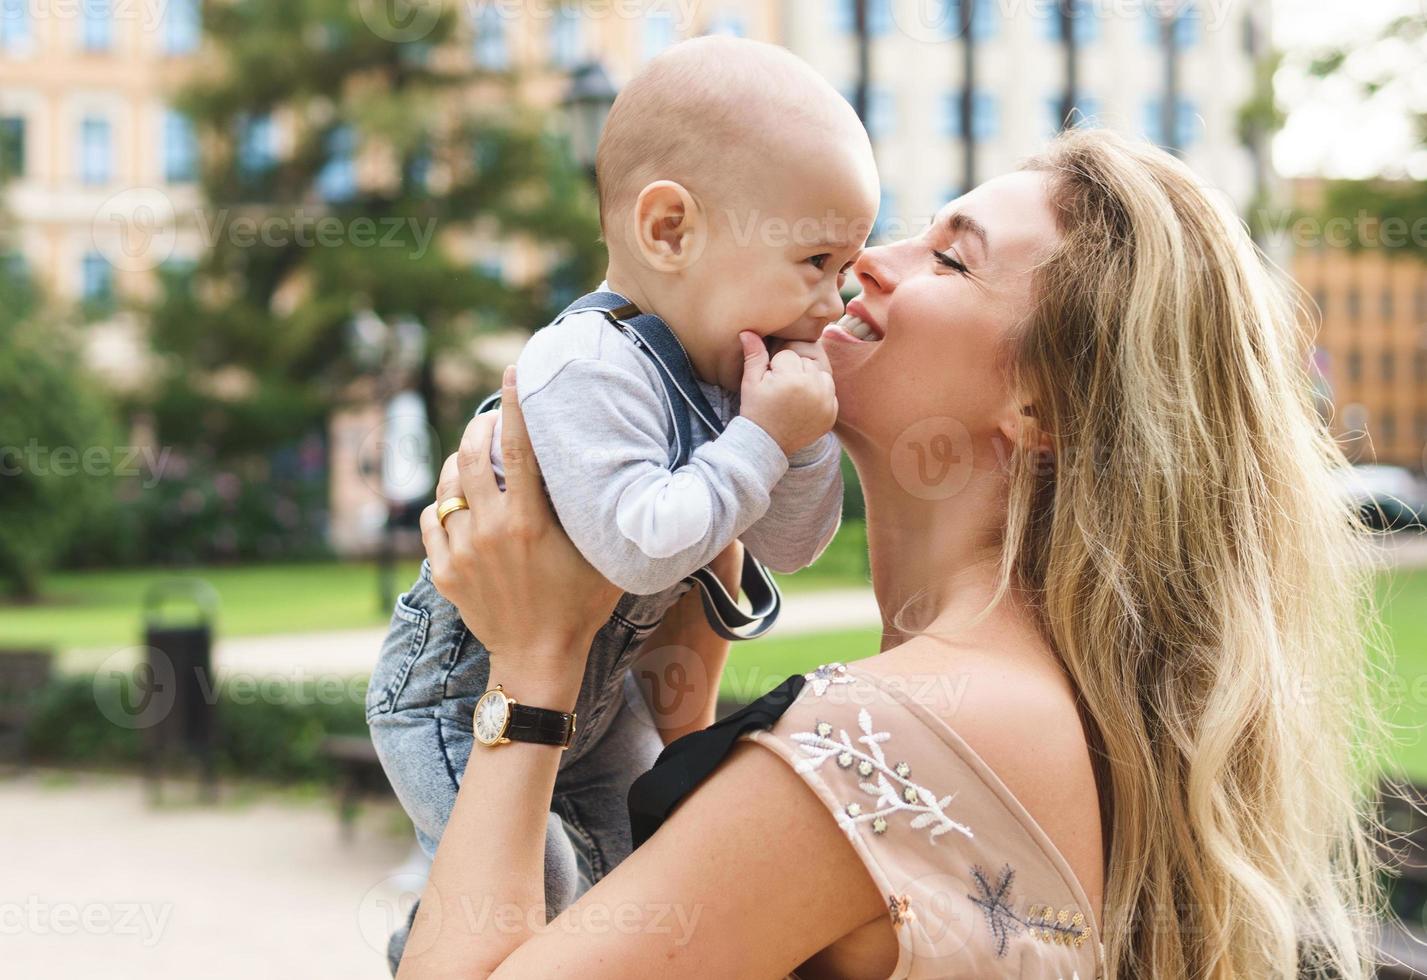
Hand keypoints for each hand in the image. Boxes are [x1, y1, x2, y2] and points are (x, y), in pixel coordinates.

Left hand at [420, 366, 622, 686]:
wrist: (538, 660)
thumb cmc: (580, 607)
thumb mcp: (603, 557)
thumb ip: (603, 514)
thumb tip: (622, 472)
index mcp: (530, 522)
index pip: (518, 447)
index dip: (515, 404)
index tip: (513, 370)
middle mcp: (490, 531)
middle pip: (470, 456)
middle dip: (479, 427)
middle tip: (493, 420)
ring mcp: (461, 552)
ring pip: (446, 486)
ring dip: (459, 463)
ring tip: (476, 458)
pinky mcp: (443, 571)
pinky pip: (430, 521)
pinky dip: (442, 505)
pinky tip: (459, 502)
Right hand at [736, 331, 837, 456]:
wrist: (766, 444)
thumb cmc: (755, 410)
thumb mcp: (750, 382)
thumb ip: (754, 355)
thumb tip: (748, 331)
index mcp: (792, 378)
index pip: (788, 355)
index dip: (776, 367)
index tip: (770, 383)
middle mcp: (814, 388)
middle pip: (807, 362)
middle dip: (794, 371)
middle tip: (780, 390)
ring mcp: (826, 403)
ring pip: (821, 374)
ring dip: (809, 380)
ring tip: (792, 395)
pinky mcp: (832, 414)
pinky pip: (829, 392)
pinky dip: (819, 395)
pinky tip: (803, 405)